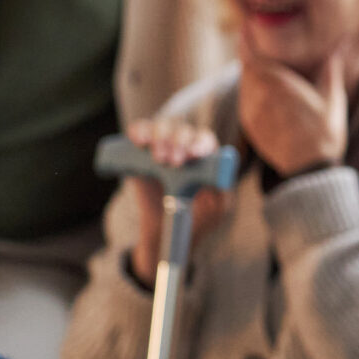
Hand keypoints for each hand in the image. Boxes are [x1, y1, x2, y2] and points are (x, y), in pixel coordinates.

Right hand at [125, 118, 228, 286]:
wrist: (165, 231)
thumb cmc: (197, 217)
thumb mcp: (216, 209)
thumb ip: (220, 194)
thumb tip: (220, 181)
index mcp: (206, 156)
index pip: (205, 140)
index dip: (200, 144)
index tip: (193, 155)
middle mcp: (184, 145)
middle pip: (183, 131)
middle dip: (179, 143)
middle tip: (173, 163)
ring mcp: (161, 145)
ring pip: (163, 127)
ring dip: (161, 137)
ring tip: (159, 159)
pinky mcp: (138, 151)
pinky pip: (139, 130)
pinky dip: (138, 130)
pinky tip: (139, 141)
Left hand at [237, 30, 348, 175]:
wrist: (308, 169)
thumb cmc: (324, 133)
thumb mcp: (333, 99)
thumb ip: (329, 71)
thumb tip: (335, 49)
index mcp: (277, 83)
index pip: (252, 52)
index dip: (247, 38)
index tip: (248, 26)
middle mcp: (258, 94)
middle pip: (246, 65)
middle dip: (251, 53)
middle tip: (258, 42)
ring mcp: (251, 110)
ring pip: (244, 82)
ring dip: (251, 72)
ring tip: (264, 67)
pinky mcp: (249, 124)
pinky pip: (246, 99)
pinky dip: (252, 90)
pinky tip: (265, 92)